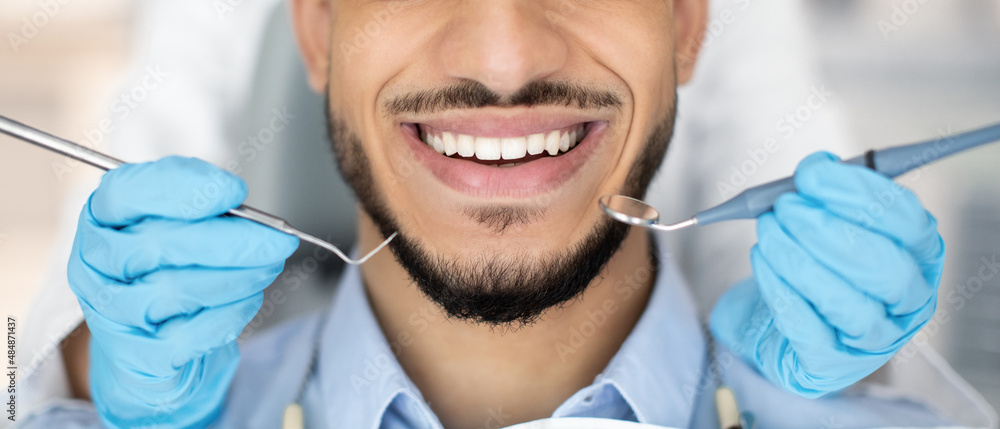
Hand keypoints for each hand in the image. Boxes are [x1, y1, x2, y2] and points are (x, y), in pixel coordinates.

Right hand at [67, 156, 298, 426]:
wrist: (152, 344)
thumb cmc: (171, 272)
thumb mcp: (182, 228)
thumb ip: (204, 211)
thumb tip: (246, 212)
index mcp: (104, 219)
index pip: (125, 192)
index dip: (182, 187)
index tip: (235, 191)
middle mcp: (96, 263)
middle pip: (156, 242)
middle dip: (230, 240)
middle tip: (277, 241)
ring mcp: (109, 312)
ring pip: (173, 288)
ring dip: (236, 277)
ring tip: (267, 268)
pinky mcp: (134, 356)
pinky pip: (185, 334)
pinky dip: (228, 315)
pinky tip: (248, 300)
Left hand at [710, 152, 943, 397]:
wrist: (782, 325)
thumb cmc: (815, 264)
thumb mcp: (827, 223)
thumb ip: (827, 196)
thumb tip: (816, 168)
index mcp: (918, 255)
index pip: (907, 221)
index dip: (858, 193)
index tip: (811, 174)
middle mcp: (907, 301)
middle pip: (885, 268)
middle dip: (829, 231)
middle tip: (786, 207)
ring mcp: (873, 338)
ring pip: (847, 302)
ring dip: (798, 258)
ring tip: (767, 230)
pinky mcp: (830, 363)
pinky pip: (807, 327)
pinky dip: (780, 289)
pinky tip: (763, 261)